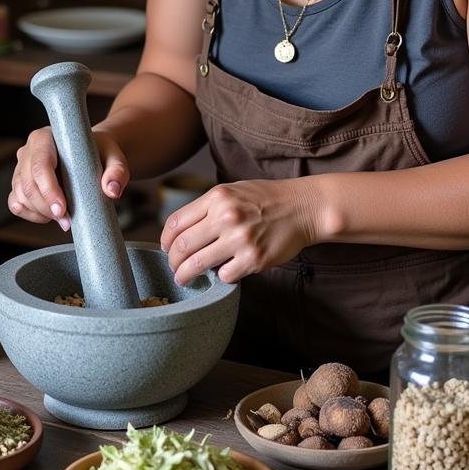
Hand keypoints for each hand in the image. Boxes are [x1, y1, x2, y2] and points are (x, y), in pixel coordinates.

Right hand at [8, 126, 129, 230]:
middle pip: (28, 184)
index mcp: (45, 137)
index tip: (62, 209)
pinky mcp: (20, 184)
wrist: (93, 154)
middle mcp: (28, 151)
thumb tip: (112, 190)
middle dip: (46, 208)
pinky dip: (31, 215)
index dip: (48, 189)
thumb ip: (117, 171)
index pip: (40, 164)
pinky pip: (16, 204)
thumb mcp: (114, 158)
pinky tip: (50, 216)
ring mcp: (21, 168)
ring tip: (64, 218)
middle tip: (68, 220)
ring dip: (41, 213)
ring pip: (21, 196)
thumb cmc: (100, 153)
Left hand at [161, 179, 318, 285]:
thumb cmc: (267, 199)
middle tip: (174, 268)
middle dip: (173, 262)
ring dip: (186, 275)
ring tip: (185, 279)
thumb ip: (207, 207)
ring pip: (198, 264)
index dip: (165, 240)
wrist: (303, 207)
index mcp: (217, 197)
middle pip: (182, 246)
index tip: (166, 249)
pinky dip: (221, 276)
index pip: (176, 223)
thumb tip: (181, 231)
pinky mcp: (254, 259)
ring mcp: (240, 239)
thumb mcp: (232, 191)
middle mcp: (226, 217)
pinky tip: (226, 271)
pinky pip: (225, 275)